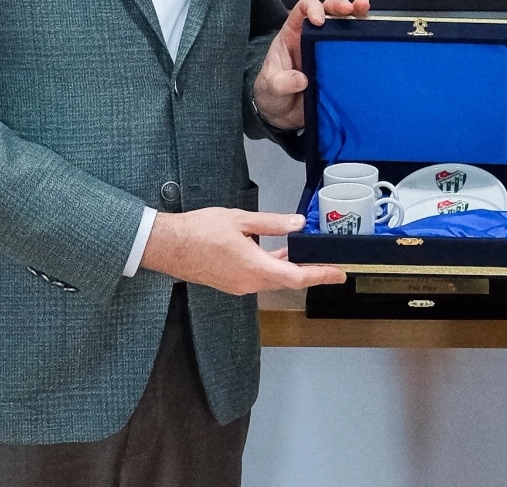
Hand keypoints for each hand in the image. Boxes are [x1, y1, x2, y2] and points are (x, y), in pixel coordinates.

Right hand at [140, 208, 345, 294]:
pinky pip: (258, 278)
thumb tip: (298, 224)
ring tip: (305, 254)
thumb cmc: (201, 230)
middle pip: (287, 280)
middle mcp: (249, 283)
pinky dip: (272, 268)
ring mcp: (238, 286)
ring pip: (272, 279)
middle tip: (328, 262)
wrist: (167, 246)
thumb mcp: (240, 220)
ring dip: (289, 268)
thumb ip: (272, 224)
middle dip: (309, 271)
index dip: (320, 275)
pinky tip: (276, 254)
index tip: (339, 274)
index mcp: (255, 268)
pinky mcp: (229, 283)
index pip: (296, 277)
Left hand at [252, 0, 370, 127]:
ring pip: (345, 26)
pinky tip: (375, 39)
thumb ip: (281, 83)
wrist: (283, 114)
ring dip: (358, 16)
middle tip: (351, 8)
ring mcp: (328, 50)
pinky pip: (354, 51)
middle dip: (340, 6)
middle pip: (328, 11)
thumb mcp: (270, 87)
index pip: (302, 10)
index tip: (319, 20)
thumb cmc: (272, 93)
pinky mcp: (341, 65)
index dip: (312, 8)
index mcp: (293, 34)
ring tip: (366, 10)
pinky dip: (365, 43)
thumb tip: (301, 79)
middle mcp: (312, 37)